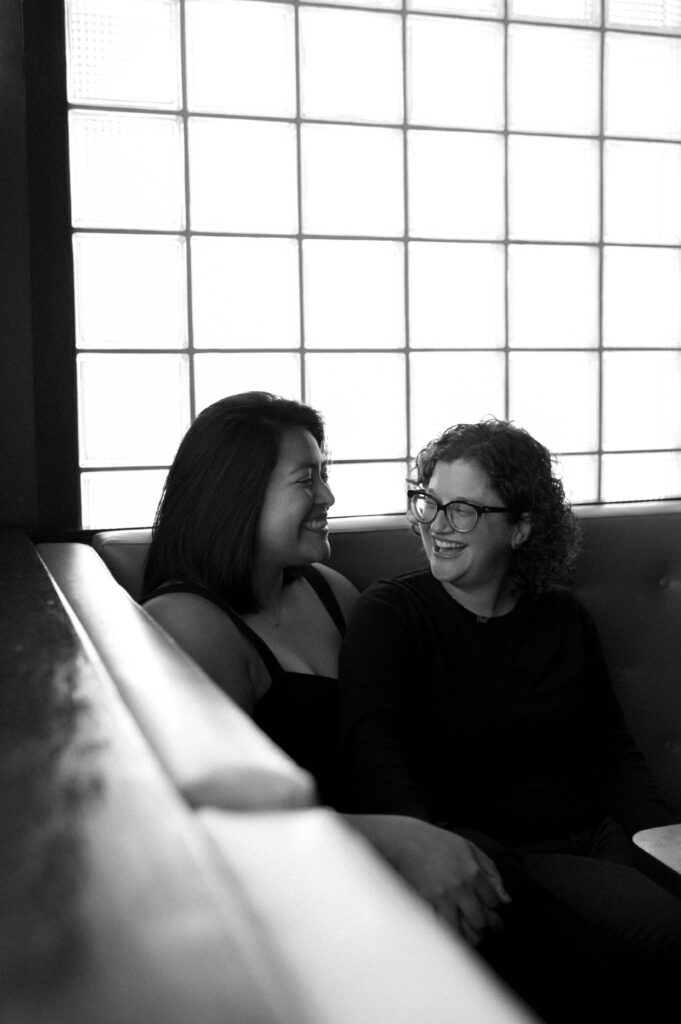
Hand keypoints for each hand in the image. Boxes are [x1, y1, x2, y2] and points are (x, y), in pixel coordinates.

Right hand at [346, 814, 510, 946]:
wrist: (406, 841)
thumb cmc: (439, 843)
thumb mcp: (470, 848)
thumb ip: (491, 871)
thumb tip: (507, 901)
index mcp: (472, 872)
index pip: (493, 901)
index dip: (493, 906)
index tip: (488, 904)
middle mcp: (460, 888)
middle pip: (481, 920)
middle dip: (484, 924)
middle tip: (484, 924)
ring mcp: (441, 898)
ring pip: (463, 932)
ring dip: (469, 936)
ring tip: (472, 934)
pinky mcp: (425, 905)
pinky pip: (442, 930)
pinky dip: (450, 936)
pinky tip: (453, 932)